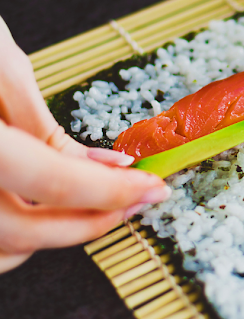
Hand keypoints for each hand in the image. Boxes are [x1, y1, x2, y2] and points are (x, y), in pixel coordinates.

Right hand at [0, 17, 169, 272]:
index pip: (53, 180)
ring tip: (96, 206)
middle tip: (134, 202)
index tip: (152, 188)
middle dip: (91, 222)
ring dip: (53, 236)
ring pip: (0, 249)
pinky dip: (16, 240)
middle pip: (23, 231)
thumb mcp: (4, 68)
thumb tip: (109, 167)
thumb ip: (46, 129)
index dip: (112, 189)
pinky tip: (42, 210)